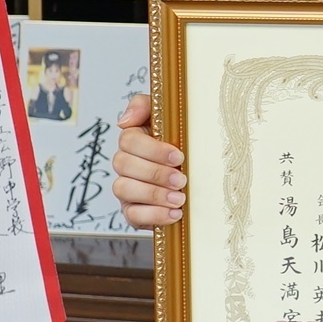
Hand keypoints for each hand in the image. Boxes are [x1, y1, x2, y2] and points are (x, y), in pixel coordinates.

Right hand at [112, 93, 184, 228]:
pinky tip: (175, 214)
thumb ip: (144, 106)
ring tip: (180, 198)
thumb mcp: (166, 115)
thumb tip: (125, 120)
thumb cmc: (179, 141)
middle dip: (155, 173)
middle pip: (124, 165)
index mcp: (133, 140)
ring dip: (154, 195)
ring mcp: (127, 189)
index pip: (128, 140)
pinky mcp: (133, 211)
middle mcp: (125, 164)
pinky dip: (153, 216)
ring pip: (124, 189)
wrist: (198, 171)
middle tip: (181, 179)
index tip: (178, 155)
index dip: (152, 149)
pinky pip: (132, 216)